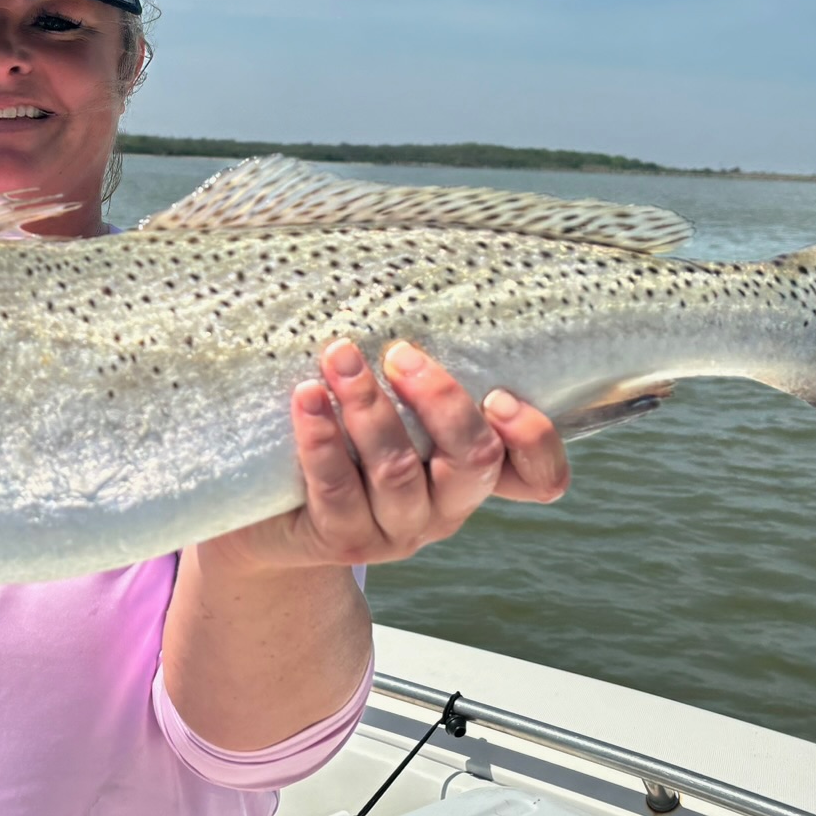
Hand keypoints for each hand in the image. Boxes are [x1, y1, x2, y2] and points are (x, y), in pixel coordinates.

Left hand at [203, 339, 568, 573]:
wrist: (275, 516)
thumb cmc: (346, 440)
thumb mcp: (393, 407)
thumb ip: (415, 372)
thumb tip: (411, 274)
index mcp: (473, 472)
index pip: (539, 475)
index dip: (534, 440)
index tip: (500, 394)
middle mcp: (447, 507)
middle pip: (472, 460)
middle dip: (440, 401)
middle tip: (400, 353)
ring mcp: (398, 531)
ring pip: (398, 471)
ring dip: (369, 407)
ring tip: (339, 356)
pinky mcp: (345, 540)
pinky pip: (337, 490)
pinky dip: (322, 440)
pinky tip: (305, 399)